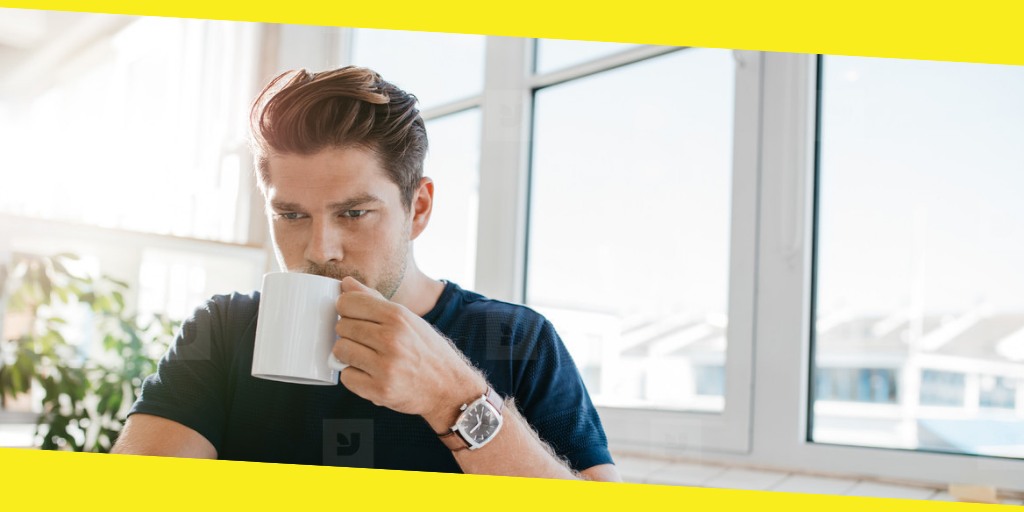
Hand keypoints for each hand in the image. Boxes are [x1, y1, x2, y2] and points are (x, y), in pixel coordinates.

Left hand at [331, 277, 485, 424]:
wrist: (449, 387)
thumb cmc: (427, 350)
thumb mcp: (407, 319)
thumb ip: (374, 299)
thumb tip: (346, 282)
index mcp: (398, 316)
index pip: (348, 303)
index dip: (347, 310)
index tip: (356, 318)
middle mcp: (391, 339)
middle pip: (342, 327)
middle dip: (350, 333)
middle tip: (367, 341)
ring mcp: (385, 367)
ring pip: (340, 351)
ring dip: (349, 355)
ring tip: (368, 358)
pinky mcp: (379, 391)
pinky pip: (346, 377)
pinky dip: (355, 377)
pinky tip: (371, 375)